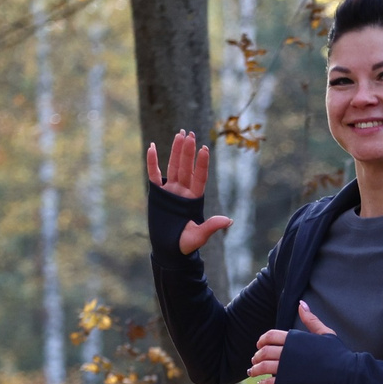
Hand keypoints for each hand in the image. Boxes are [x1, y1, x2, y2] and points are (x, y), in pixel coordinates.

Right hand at [146, 130, 232, 254]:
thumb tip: (229, 221)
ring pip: (173, 166)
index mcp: (194, 199)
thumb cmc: (186, 244)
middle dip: (188, 151)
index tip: (204, 149)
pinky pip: (154, 174)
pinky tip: (153, 146)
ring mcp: (170, 191)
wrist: (170, 250)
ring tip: (180, 134)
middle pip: (186, 167)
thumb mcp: (199, 235)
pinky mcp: (158, 194)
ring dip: (176, 151)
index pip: (200, 177)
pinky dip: (153, 161)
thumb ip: (211, 226)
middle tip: (191, 133)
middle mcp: (183, 192)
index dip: (202, 164)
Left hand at [250, 300, 331, 383]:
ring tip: (252, 372)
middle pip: (264, 351)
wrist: (346, 373)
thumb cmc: (337, 352)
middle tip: (254, 360)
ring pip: (263, 367)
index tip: (259, 345)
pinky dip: (263, 383)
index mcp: (294, 337)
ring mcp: (287, 367)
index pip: (270, 335)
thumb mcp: (325, 332)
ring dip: (255, 369)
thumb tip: (301, 304)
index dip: (262, 340)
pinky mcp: (289, 382)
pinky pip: (270, 382)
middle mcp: (288, 351)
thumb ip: (310, 319)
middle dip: (257, 355)